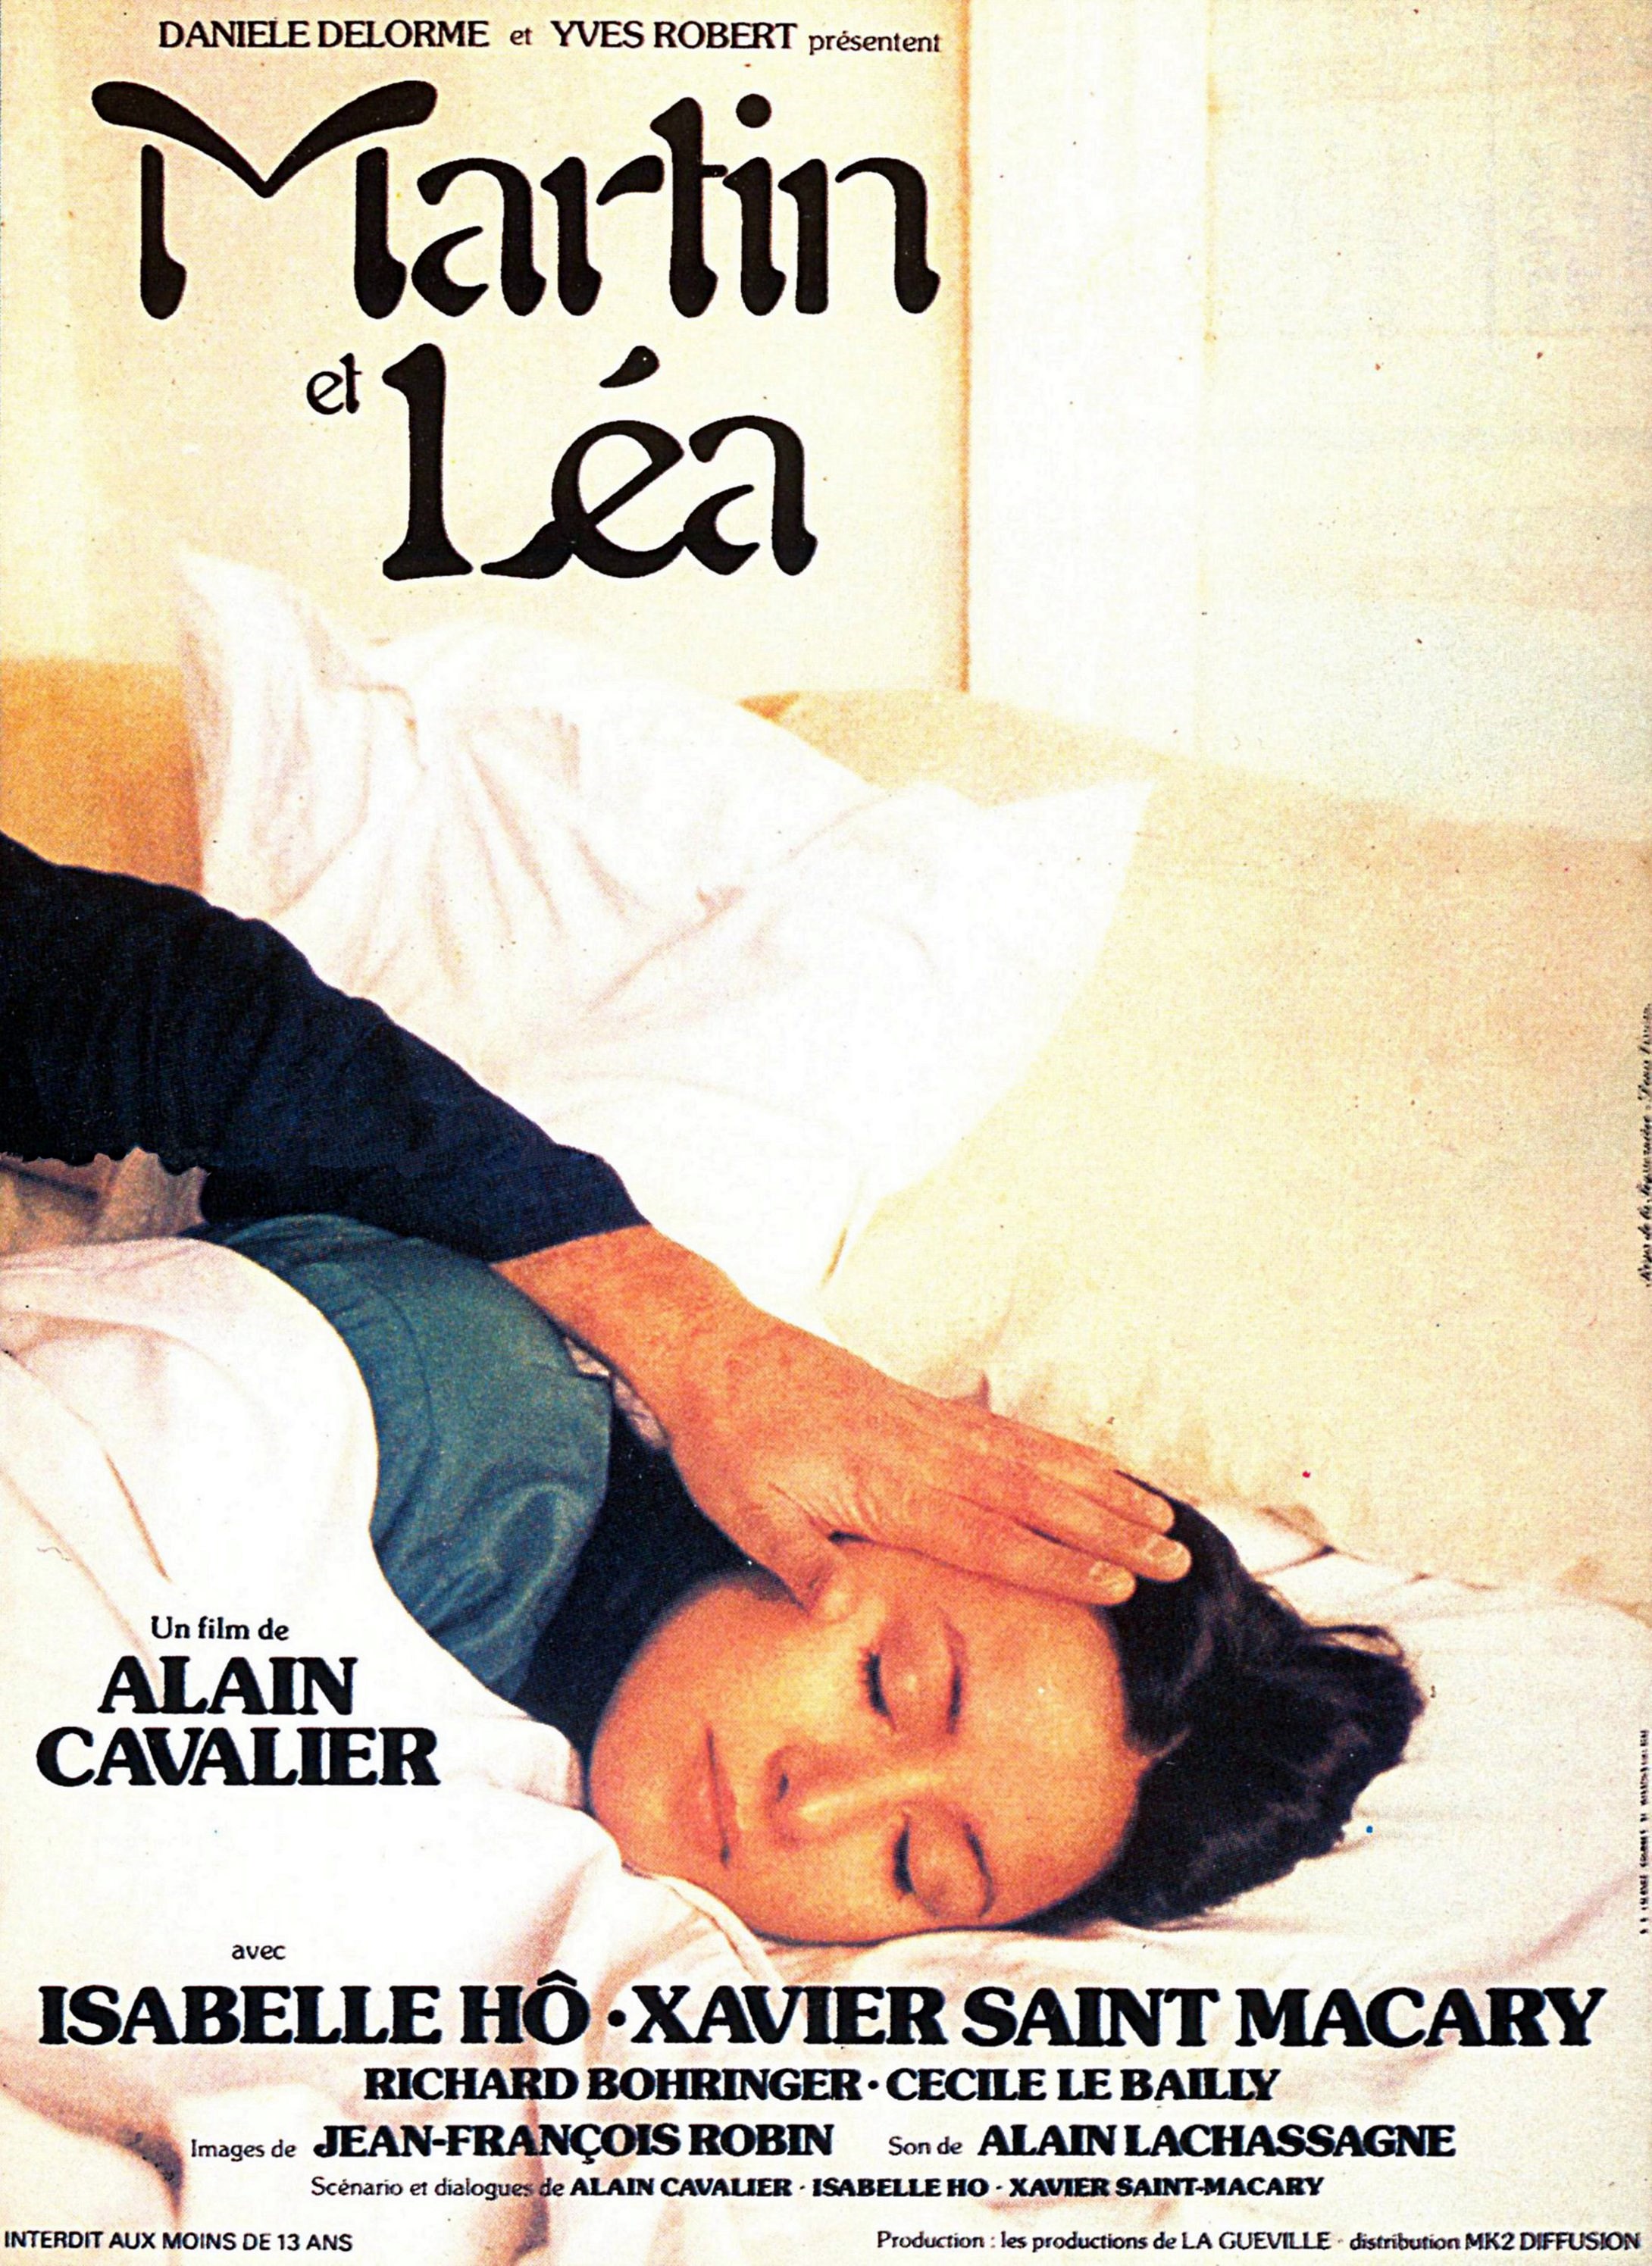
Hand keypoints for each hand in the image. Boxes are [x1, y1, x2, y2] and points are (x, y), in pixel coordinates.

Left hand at [499, 1227, 1189, 1612]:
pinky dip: (1062, 1452)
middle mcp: (922, 1450)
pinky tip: (1098, 1470)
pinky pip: (1009, 1432)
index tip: (1118, 1585)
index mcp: (884, 1484)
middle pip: (1032, 1495)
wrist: (715, 1353)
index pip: (985, 1533)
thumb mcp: (740, 1512)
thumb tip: (839, 1611)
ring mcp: (930, 1423)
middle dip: (1108, 1530)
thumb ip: (795, 1562)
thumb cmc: (727, 1444)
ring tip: (1163, 1518)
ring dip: (1102, 1490)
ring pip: (1033, 1459)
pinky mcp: (924, 1407)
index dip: (1055, 1563)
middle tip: (1175, 1559)